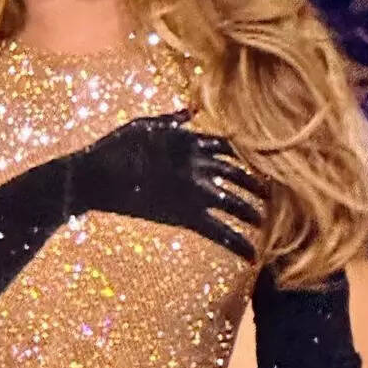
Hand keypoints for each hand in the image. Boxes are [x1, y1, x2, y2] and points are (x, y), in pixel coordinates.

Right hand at [67, 110, 263, 260]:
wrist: (94, 176)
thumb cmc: (111, 149)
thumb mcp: (143, 125)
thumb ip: (171, 120)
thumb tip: (190, 110)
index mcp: (190, 139)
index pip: (229, 146)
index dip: (245, 157)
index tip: (254, 165)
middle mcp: (199, 162)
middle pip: (241, 174)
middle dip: (258, 186)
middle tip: (272, 198)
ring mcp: (195, 189)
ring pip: (237, 203)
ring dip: (255, 215)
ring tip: (269, 227)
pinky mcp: (186, 215)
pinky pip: (221, 232)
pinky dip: (239, 245)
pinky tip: (252, 257)